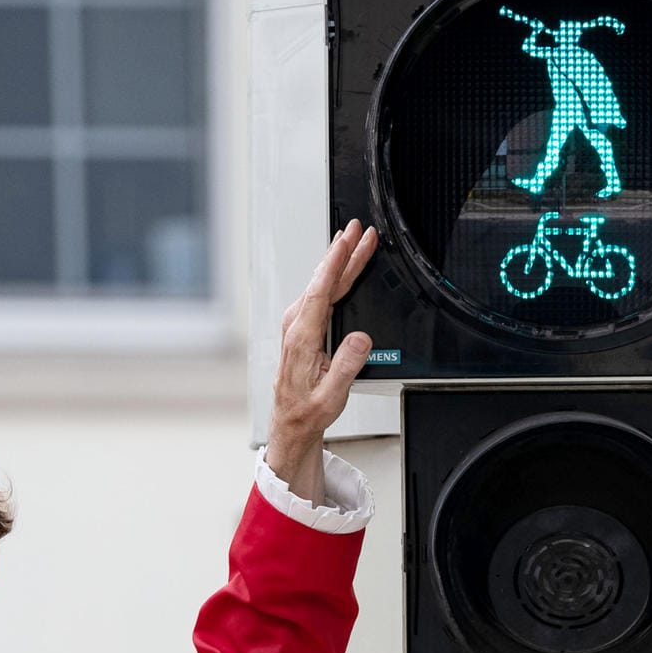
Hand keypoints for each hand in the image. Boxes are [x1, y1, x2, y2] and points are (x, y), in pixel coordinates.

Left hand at [265, 219, 377, 503]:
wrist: (291, 424)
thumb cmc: (308, 411)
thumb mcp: (331, 396)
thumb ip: (346, 365)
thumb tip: (359, 339)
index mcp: (302, 339)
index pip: (320, 290)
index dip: (336, 262)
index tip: (349, 240)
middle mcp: (296, 327)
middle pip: (322, 280)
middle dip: (341, 252)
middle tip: (359, 229)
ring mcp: (297, 326)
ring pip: (322, 284)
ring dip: (339, 261)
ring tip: (358, 241)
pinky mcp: (301, 328)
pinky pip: (320, 294)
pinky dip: (334, 277)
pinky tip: (343, 268)